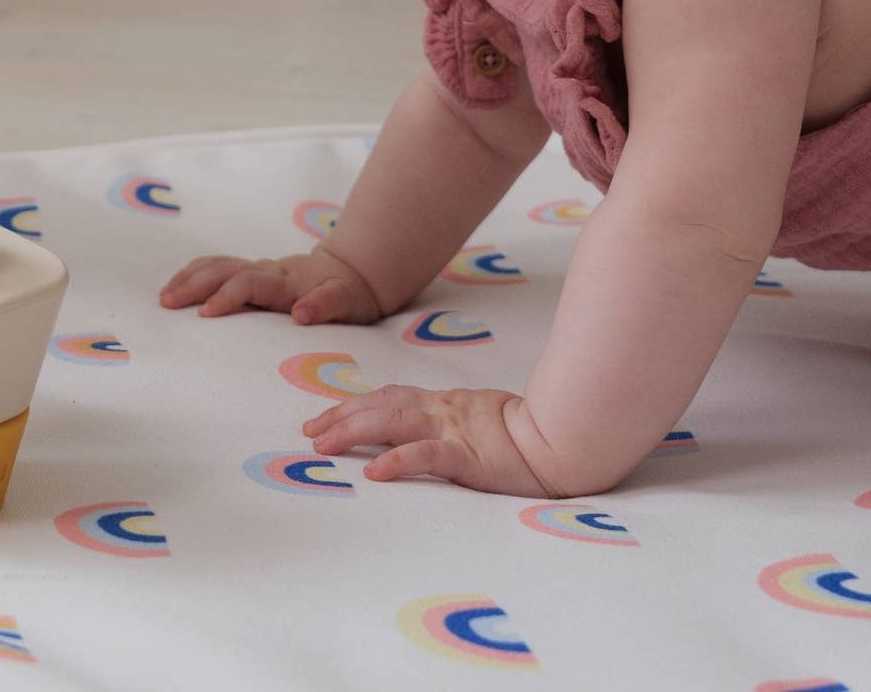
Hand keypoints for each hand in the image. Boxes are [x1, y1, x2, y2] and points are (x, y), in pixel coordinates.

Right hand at [160, 245, 384, 324]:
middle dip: (192, 284)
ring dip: (188, 277)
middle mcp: (266, 271)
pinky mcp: (252, 273)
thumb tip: (300, 313)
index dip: (225, 297)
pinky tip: (180, 285)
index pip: (247, 283)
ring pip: (215, 265)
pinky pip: (218, 267)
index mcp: (284, 281)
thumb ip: (326, 304)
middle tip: (167, 303)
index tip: (205, 315)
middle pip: (222, 270)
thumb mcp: (347, 302)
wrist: (350, 272)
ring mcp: (257, 269)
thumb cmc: (348, 293)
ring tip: (164, 296)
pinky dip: (195, 273)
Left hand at [301, 386, 562, 496]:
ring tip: (323, 444)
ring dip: (352, 432)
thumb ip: (447, 421)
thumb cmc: (524, 433)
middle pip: (378, 407)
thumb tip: (415, 431)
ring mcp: (452, 430)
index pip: (386, 398)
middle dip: (339, 418)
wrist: (562, 438)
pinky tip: (373, 472)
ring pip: (391, 424)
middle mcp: (440, 410)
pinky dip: (396, 461)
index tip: (320, 418)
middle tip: (308, 432)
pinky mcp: (467, 457)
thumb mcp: (476, 419)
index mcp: (442, 404)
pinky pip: (426, 456)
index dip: (351, 406)